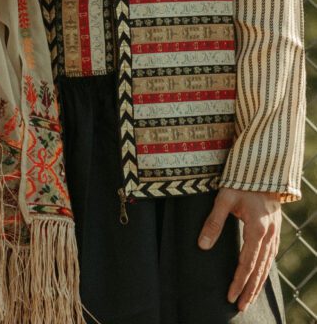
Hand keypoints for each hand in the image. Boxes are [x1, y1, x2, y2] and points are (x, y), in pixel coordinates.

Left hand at [197, 187, 281, 311]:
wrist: (264, 169)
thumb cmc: (242, 181)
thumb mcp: (224, 198)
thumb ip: (213, 222)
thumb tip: (202, 246)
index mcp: (257, 229)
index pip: (246, 264)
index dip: (238, 281)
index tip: (230, 296)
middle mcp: (269, 235)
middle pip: (259, 270)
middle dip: (250, 290)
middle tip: (240, 306)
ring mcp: (274, 233)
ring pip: (267, 265)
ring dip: (259, 283)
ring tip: (250, 298)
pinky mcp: (275, 229)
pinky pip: (271, 255)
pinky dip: (265, 269)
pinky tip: (260, 275)